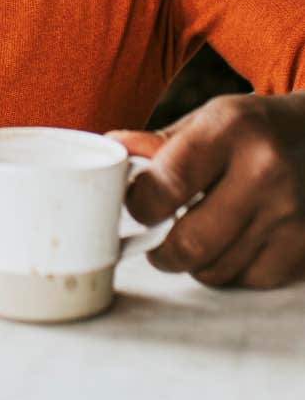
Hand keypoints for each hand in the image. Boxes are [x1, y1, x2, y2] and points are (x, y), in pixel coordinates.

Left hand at [108, 92, 304, 287]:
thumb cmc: (248, 129)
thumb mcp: (203, 119)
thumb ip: (156, 143)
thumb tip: (112, 150)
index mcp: (229, 129)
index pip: (168, 182)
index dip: (140, 204)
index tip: (134, 205)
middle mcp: (264, 170)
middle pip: (192, 242)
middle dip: (161, 249)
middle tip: (155, 238)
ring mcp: (289, 212)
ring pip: (216, 270)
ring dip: (194, 261)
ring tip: (195, 233)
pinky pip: (248, 280)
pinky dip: (229, 269)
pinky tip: (229, 242)